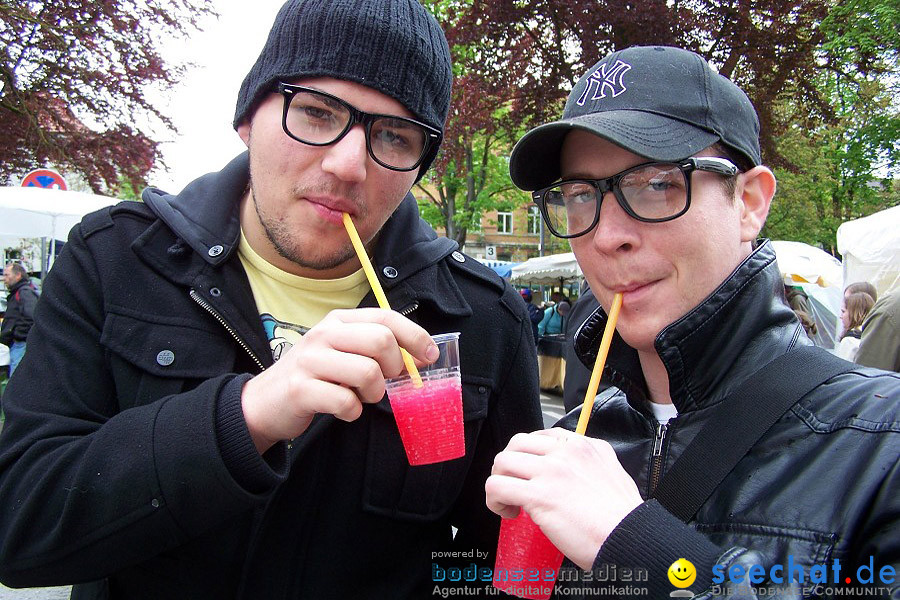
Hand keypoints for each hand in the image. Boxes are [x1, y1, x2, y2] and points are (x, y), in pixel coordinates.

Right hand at [240, 308, 438, 452]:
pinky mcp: (300, 389)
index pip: (385, 317)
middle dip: (393, 367)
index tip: (430, 355)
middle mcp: (323, 334)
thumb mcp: (343, 352)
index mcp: (338, 321)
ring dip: (373, 393)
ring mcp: (309, 361)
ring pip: (368, 373)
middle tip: (384, 381)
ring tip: (360, 396)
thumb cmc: (315, 377)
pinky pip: (347, 402)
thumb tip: (421, 356)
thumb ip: (377, 350)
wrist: (265, 402)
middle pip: (381, 341)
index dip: (414, 335)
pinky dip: (353, 411)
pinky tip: (343, 409)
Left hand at [485, 428, 641, 569]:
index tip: (530, 474)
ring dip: (499, 482)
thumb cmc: (622, 517)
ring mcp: (550, 470)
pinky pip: (496, 487)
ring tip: (510, 501)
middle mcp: (565, 452)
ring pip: (502, 462)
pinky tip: (508, 513)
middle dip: (509, 465)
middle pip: (516, 444)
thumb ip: (588, 465)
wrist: (629, 537)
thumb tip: (569, 475)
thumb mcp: (611, 472)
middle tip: (515, 486)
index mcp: (583, 445)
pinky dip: (494, 501)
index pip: (541, 437)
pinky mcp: (538, 494)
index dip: (529, 457)